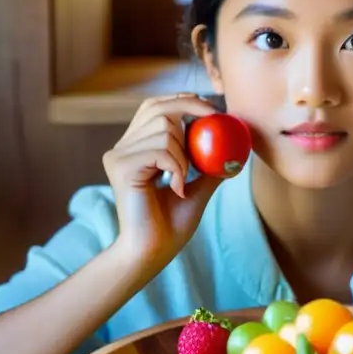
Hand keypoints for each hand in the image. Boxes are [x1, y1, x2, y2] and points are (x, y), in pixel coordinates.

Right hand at [103, 94, 223, 271]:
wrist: (152, 253)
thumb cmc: (171, 227)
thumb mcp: (197, 190)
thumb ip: (208, 169)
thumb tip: (234, 151)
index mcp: (135, 149)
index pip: (154, 108)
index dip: (182, 100)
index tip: (212, 109)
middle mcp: (122, 149)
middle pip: (157, 108)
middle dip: (189, 109)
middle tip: (214, 120)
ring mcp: (118, 156)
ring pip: (164, 130)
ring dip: (185, 154)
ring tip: (183, 181)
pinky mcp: (121, 167)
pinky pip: (161, 150)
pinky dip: (178, 167)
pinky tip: (176, 189)